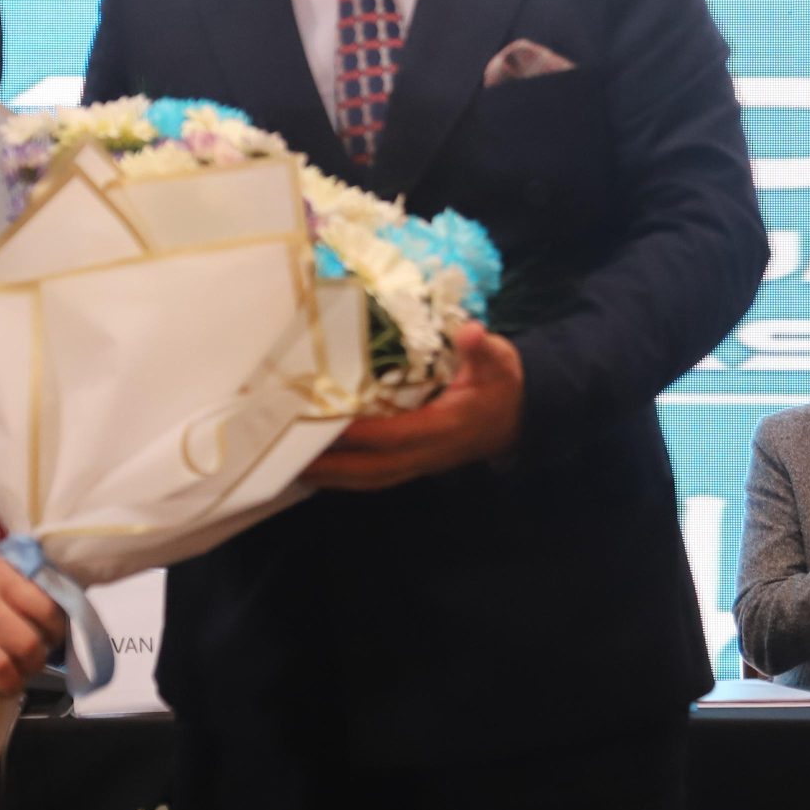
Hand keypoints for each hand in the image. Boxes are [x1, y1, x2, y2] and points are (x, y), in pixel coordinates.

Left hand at [302, 323, 523, 491]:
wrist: (517, 418)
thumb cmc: (501, 386)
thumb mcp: (500, 363)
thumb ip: (482, 349)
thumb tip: (471, 331)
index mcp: (445, 427)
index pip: (396, 434)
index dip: (362, 433)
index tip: (327, 422)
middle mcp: (428, 452)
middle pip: (373, 469)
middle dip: (333, 465)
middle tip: (291, 455)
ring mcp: (420, 463)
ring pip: (371, 478)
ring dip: (332, 476)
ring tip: (293, 467)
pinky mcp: (413, 464)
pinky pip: (374, 477)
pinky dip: (345, 477)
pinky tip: (319, 469)